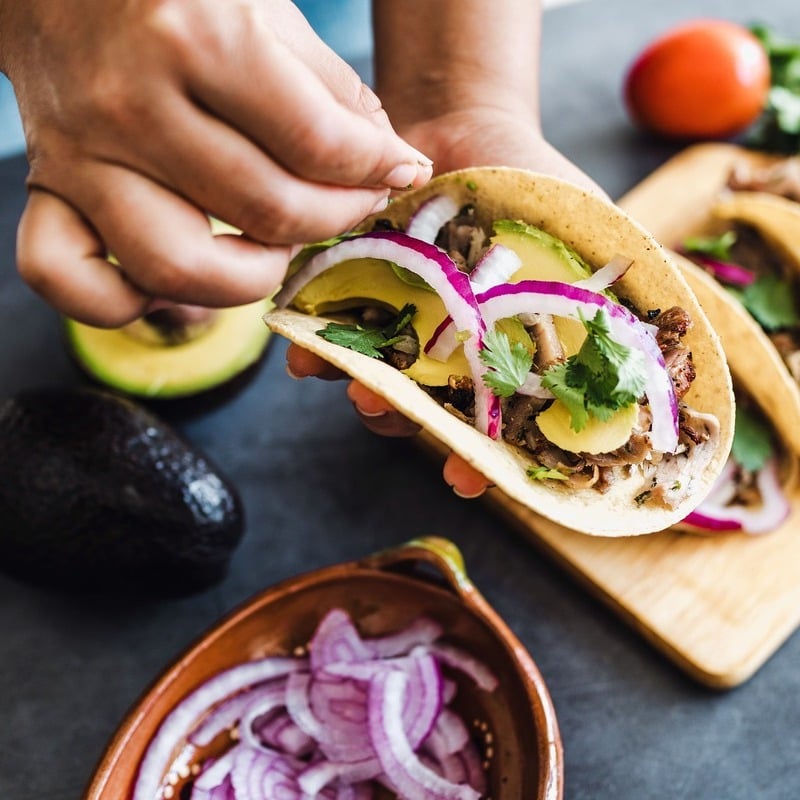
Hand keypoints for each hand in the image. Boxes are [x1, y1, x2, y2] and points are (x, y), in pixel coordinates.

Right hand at [0, 0, 430, 325]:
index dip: (379, 168)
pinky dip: (125, 304)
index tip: (401, 171)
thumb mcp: (266, 7)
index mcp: (198, 38)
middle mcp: (133, 106)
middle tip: (356, 203)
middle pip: (267, 212)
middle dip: (338, 218)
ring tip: (277, 248)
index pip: (318, 144)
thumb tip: (387, 162)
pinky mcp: (49, 192)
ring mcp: (84, 158)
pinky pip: (71, 284)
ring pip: (181, 268)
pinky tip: (173, 281)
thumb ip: (332, 88)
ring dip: (252, 276)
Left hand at [285, 113, 602, 497]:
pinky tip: (304, 351)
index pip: (497, 428)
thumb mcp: (594, 239)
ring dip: (363, 392)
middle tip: (396, 419)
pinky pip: (331, 336)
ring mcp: (399, 334)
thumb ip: (620, 296)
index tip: (468, 480)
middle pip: (429, 415)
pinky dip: (315, 347)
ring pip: (378, 384)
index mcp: (504, 359)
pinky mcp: (356, 302)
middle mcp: (448, 360)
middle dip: (411, 427)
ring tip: (356, 387)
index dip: (483, 460)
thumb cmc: (533, 187)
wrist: (461, 130)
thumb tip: (667, 348)